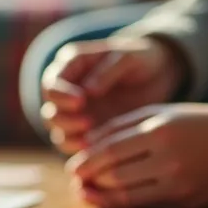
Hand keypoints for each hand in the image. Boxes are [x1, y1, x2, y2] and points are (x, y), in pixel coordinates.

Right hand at [40, 36, 184, 153]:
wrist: (158, 74)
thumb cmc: (141, 59)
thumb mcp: (129, 57)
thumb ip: (107, 70)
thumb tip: (87, 91)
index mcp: (71, 65)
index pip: (51, 83)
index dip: (61, 94)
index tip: (81, 100)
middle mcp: (67, 89)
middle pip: (50, 110)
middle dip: (64, 119)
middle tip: (88, 122)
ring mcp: (74, 111)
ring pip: (58, 131)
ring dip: (69, 137)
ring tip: (90, 141)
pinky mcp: (85, 129)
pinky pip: (73, 144)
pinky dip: (79, 149)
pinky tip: (96, 150)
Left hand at [65, 101, 207, 207]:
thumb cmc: (197, 122)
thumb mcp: (161, 113)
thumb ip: (122, 127)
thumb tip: (86, 144)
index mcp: (160, 131)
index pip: (110, 150)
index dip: (86, 161)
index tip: (72, 167)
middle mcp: (169, 159)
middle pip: (114, 175)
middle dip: (90, 180)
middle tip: (76, 181)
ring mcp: (180, 184)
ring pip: (127, 196)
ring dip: (102, 196)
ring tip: (88, 192)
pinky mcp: (188, 202)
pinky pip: (147, 206)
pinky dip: (124, 204)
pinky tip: (112, 200)